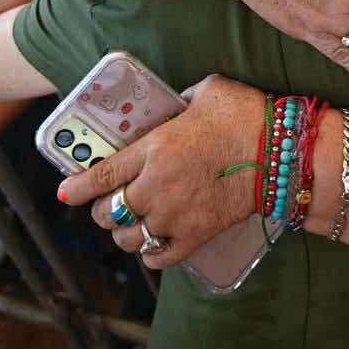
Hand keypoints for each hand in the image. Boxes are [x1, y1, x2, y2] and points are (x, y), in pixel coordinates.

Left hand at [58, 75, 261, 267]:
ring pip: (129, 237)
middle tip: (108, 204)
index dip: (78, 187)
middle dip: (103, 209)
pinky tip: (154, 245)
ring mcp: (175, 215)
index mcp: (154, 148)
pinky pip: (160, 257)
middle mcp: (157, 186)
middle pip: (109, 211)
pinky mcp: (196, 235)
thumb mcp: (208, 91)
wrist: (281, 153)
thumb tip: (176, 104)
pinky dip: (151, 255)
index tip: (66, 192)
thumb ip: (182, 100)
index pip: (101, 175)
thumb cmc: (245, 116)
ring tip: (132, 225)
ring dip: (125, 233)